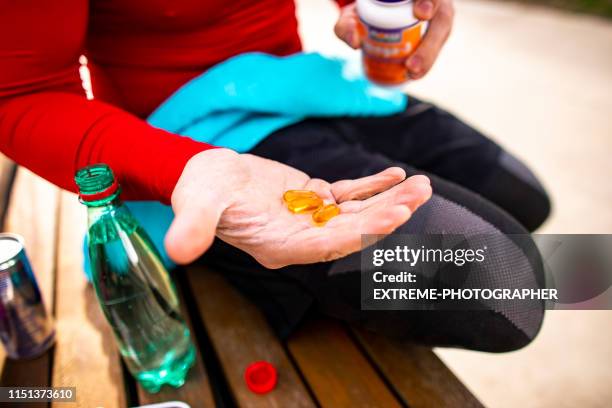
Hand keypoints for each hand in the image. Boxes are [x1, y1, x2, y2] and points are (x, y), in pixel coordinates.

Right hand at [166, 148, 431, 267]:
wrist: (204, 176)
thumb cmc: (198, 191)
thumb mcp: (194, 206)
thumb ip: (193, 228)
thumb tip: (178, 251)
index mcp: (277, 246)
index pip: (326, 246)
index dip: (360, 234)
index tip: (393, 219)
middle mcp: (300, 238)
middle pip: (350, 231)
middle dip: (385, 216)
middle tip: (419, 198)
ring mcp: (309, 218)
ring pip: (355, 212)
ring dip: (388, 200)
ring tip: (421, 186)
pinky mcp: (313, 198)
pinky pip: (348, 194)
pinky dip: (371, 186)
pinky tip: (396, 175)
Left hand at [334, 0, 454, 79]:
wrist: (377, 10)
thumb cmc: (366, 9)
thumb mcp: (351, 16)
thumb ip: (346, 25)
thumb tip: (355, 43)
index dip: (428, 2)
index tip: (421, 14)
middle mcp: (431, 0)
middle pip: (441, 17)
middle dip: (429, 45)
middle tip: (411, 66)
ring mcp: (438, 13)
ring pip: (442, 32)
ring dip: (429, 57)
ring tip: (413, 74)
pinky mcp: (438, 31)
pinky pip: (437, 45)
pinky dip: (427, 62)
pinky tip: (416, 74)